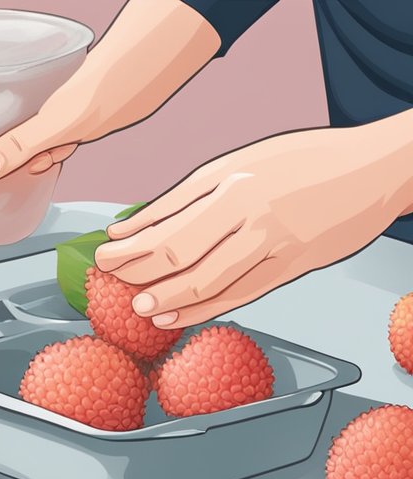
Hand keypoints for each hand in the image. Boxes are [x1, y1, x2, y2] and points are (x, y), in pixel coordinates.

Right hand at [0, 0, 217, 182]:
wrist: (157, 62)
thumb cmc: (113, 84)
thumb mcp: (61, 123)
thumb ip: (23, 145)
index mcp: (37, 113)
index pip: (0, 138)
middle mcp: (49, 113)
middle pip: (17, 141)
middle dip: (3, 159)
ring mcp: (70, 116)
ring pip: (40, 141)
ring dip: (29, 157)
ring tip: (10, 176)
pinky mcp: (91, 118)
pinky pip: (62, 139)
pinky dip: (54, 151)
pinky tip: (51, 157)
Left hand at [94, 116, 412, 328]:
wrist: (377, 169)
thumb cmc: (303, 160)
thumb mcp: (238, 163)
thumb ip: (181, 197)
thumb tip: (128, 225)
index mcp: (233, 182)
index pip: (166, 224)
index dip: (129, 248)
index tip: (103, 255)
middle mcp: (252, 214)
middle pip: (181, 256)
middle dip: (138, 274)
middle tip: (112, 283)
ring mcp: (276, 244)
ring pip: (210, 283)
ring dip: (168, 300)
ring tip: (140, 309)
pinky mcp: (294, 267)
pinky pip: (240, 296)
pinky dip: (204, 310)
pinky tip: (176, 317)